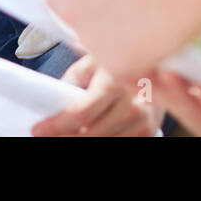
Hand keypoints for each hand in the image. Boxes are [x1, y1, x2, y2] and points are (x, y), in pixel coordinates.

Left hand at [31, 55, 161, 136]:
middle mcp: (134, 102)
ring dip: (81, 139)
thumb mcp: (95, 59)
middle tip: (47, 134)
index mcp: (116, 78)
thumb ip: (73, 80)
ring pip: (105, 142)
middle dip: (63, 136)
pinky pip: (121, 143)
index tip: (38, 129)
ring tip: (68, 133)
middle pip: (90, 134)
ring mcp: (145, 120)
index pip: (80, 112)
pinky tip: (90, 132)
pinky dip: (103, 139)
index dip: (56, 125)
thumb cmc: (123, 57)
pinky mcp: (151, 131)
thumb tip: (51, 100)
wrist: (162, 62)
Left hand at [43, 0, 200, 81]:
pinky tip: (161, 32)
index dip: (91, 4)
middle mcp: (65, 10)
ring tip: (155, 18)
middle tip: (138, 11)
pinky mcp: (113, 65)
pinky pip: (128, 67)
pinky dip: (145, 57)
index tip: (110, 3)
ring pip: (105, 50)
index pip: (63, 1)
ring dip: (125, 43)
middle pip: (80, 28)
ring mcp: (87, 39)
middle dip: (105, 25)